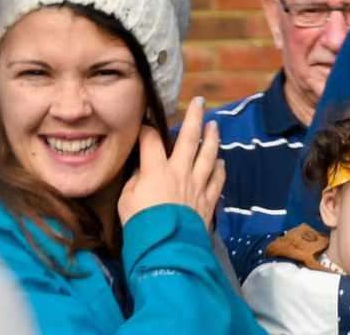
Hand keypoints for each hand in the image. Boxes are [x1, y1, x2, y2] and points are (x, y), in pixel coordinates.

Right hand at [118, 97, 224, 230]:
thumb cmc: (140, 225)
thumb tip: (142, 171)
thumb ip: (135, 181)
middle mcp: (180, 171)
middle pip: (189, 138)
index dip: (147, 129)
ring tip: (214, 125)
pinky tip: (222, 162)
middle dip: (194, 117)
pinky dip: (220, 168)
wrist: (165, 247)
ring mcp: (197, 184)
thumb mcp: (126, 201)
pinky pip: (217, 179)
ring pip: (209, 154)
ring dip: (212, 138)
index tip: (145, 123)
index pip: (151, 140)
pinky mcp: (208, 198)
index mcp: (156, 170)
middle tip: (200, 101)